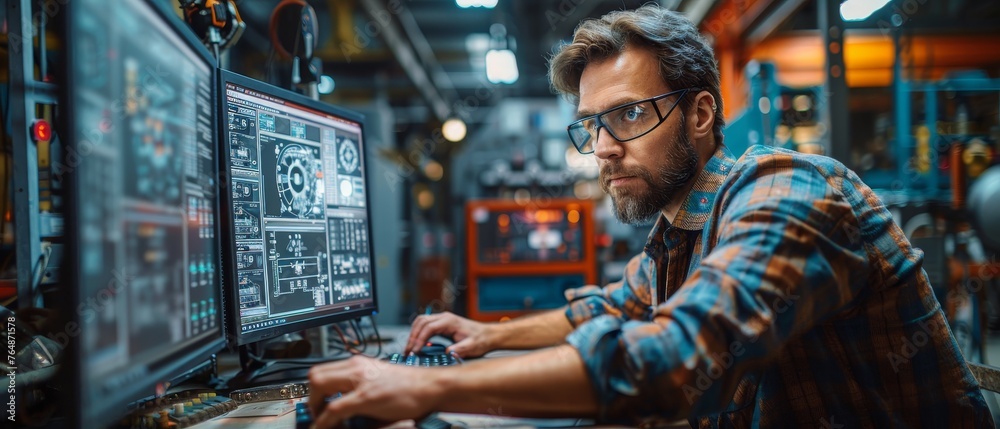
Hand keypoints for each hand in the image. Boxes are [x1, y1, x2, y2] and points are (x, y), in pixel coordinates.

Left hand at [307, 355, 443, 427]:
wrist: (430, 386)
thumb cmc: (410, 385)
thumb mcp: (379, 378)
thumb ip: (360, 383)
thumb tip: (344, 398)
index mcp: (359, 363)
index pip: (323, 369)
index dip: (315, 389)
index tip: (317, 402)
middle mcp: (356, 367)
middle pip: (315, 374)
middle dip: (311, 396)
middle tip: (317, 411)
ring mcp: (360, 381)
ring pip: (319, 386)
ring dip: (315, 406)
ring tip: (323, 419)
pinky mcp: (366, 397)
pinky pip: (333, 409)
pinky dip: (324, 421)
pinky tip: (325, 426)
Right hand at [405, 311, 492, 357]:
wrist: (488, 335)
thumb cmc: (481, 340)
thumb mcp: (471, 347)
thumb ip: (458, 350)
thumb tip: (446, 353)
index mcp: (449, 321)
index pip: (428, 328)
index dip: (419, 339)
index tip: (414, 351)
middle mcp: (444, 317)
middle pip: (421, 322)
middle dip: (413, 337)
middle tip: (408, 351)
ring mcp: (442, 319)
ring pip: (421, 321)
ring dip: (414, 334)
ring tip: (410, 348)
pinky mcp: (442, 324)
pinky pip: (425, 325)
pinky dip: (418, 333)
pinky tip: (417, 344)